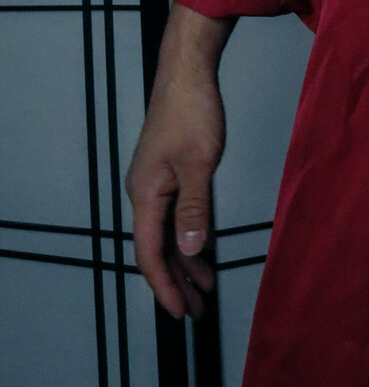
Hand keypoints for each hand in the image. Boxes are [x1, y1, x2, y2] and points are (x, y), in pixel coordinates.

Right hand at [126, 10, 230, 318]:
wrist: (187, 73)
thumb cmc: (192, 113)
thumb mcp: (199, 162)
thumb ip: (194, 208)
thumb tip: (189, 251)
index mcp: (145, 195)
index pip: (150, 253)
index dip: (165, 285)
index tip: (182, 313)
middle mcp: (144, 194)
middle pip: (156, 250)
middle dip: (176, 282)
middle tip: (198, 312)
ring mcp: (155, 185)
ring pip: (165, 235)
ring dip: (184, 264)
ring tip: (205, 291)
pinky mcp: (167, 175)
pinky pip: (173, 218)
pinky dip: (188, 239)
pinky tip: (203, 253)